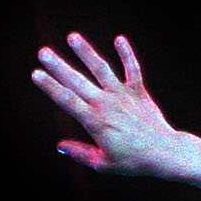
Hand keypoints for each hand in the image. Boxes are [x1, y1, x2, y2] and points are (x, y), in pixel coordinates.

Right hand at [33, 33, 183, 175]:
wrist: (164, 152)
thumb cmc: (133, 161)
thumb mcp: (102, 163)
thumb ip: (80, 152)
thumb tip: (61, 146)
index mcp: (94, 121)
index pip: (66, 100)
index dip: (50, 86)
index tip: (36, 73)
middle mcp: (106, 103)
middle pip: (78, 81)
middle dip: (59, 66)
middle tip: (43, 52)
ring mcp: (123, 95)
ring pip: (102, 69)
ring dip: (86, 52)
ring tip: (72, 37)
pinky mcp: (139, 92)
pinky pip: (132, 70)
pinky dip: (126, 54)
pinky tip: (119, 39)